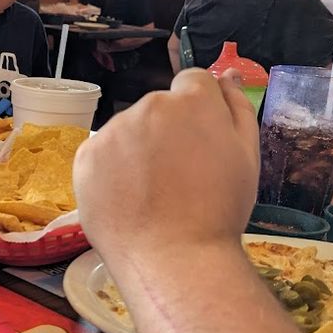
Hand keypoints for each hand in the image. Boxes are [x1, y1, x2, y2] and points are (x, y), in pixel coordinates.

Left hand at [73, 69, 259, 263]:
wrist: (175, 259)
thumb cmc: (219, 211)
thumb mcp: (247, 156)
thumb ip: (237, 107)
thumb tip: (225, 74)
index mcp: (192, 100)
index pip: (192, 81)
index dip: (198, 112)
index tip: (198, 143)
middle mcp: (149, 105)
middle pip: (158, 108)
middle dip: (166, 133)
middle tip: (178, 179)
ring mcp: (113, 130)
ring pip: (128, 132)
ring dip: (137, 151)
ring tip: (151, 195)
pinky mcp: (86, 156)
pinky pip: (102, 154)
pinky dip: (111, 171)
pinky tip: (127, 199)